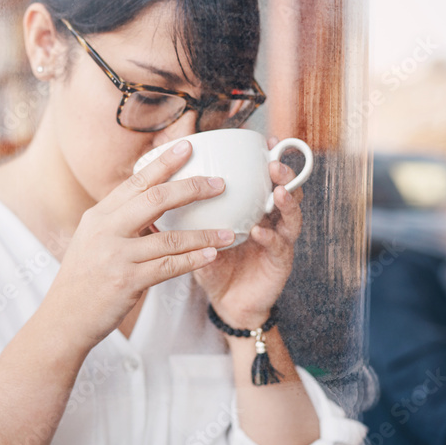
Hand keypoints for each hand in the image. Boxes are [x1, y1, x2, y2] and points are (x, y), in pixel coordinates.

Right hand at [44, 139, 234, 348]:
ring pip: (169, 238)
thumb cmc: (83, 280)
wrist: (64, 318)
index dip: (163, 163)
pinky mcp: (127, 281)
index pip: (136, 181)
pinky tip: (212, 255)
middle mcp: (106, 230)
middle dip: (191, 188)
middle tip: (219, 183)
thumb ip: (118, 221)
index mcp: (99, 216)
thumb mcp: (93, 241)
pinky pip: (169, 266)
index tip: (187, 146)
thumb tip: (151, 202)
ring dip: (204, 234)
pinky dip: (193, 259)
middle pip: (155, 199)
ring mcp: (116, 256)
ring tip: (228, 231)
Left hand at [191, 139, 303, 327]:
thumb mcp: (198, 235)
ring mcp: (280, 242)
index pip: (266, 179)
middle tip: (273, 163)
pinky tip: (260, 231)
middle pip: (287, 190)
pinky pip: (279, 247)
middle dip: (284, 174)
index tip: (264, 141)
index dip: (270, 159)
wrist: (228, 303)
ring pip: (292, 217)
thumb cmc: (214, 265)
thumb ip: (185, 213)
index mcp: (255, 209)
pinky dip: (271, 238)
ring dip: (286, 202)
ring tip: (277, 192)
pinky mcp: (280, 264)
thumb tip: (154, 189)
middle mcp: (272, 220)